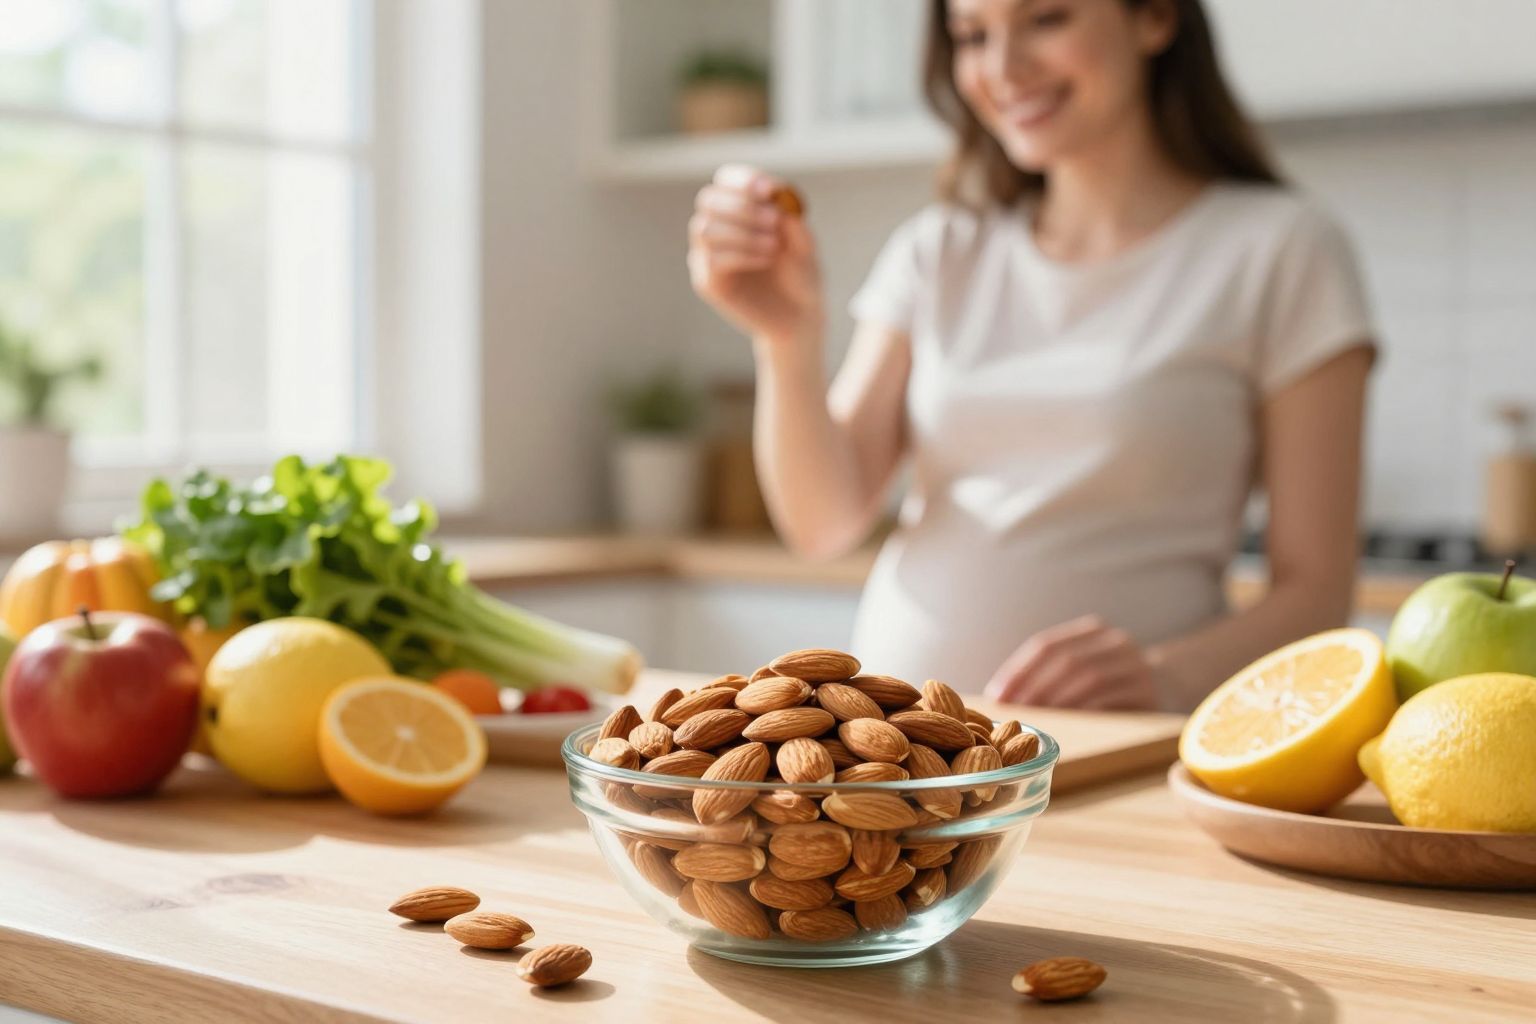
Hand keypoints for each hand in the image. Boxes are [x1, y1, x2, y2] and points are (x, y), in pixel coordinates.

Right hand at [688, 164, 823, 343]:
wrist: (799, 318)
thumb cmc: (801, 276)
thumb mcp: (806, 247)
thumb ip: (794, 224)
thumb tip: (779, 200)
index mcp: (740, 209)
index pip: (726, 180)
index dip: (743, 180)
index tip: (769, 190)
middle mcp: (719, 228)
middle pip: (708, 199)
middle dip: (741, 206)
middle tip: (774, 220)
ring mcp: (708, 255)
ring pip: (704, 227)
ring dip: (742, 232)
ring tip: (774, 246)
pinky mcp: (707, 282)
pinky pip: (710, 258)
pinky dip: (740, 254)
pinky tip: (765, 260)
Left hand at [983, 615, 1161, 710]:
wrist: (1171, 686)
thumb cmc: (1110, 682)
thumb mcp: (1083, 668)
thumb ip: (1049, 674)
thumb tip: (999, 697)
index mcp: (1092, 631)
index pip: (1046, 645)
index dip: (1018, 670)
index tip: (996, 695)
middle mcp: (1116, 642)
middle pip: (1066, 661)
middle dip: (1034, 688)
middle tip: (1014, 712)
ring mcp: (1136, 666)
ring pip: (1089, 679)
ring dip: (1057, 702)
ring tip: (1036, 720)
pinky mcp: (1150, 693)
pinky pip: (1111, 701)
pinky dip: (1084, 712)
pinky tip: (1066, 725)